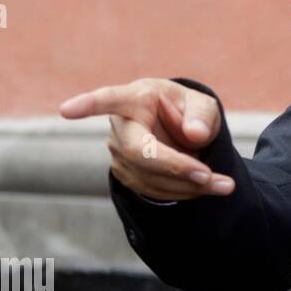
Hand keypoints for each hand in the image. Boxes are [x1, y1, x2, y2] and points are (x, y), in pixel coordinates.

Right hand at [59, 78, 234, 200]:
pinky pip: (155, 190)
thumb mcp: (202, 105)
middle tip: (208, 176)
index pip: (109, 99)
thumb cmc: (186, 111)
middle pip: (139, 151)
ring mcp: (120, 154)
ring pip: (150, 176)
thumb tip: (194, 134)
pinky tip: (207, 187)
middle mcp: (121, 127)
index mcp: (135, 98)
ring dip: (189, 185)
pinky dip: (185, 192)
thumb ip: (202, 115)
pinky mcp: (128, 175)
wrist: (181, 132)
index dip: (88, 105)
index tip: (66, 110)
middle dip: (174, 166)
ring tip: (224, 185)